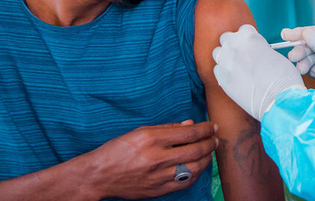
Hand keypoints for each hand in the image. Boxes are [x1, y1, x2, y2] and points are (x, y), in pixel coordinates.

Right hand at [84, 120, 218, 199]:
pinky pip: (185, 182)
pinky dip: (195, 174)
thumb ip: (167, 128)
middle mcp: (157, 158)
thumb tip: (190, 124)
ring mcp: (158, 176)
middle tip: (215, 138)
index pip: (189, 133)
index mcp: (151, 139)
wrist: (100, 175)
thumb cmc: (118, 150)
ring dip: (206, 159)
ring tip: (209, 152)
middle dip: (210, 143)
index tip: (212, 126)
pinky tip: (197, 167)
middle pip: (195, 150)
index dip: (205, 129)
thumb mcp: (139, 132)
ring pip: (194, 168)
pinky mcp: (158, 190)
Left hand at [213, 24, 305, 120]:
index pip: (243, 29)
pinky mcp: (221, 79)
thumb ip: (259, 47)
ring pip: (218, 53)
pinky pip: (217, 70)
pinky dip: (224, 73)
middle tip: (243, 55)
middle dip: (234, 44)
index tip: (252, 46)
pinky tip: (236, 79)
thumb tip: (253, 50)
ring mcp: (226, 62)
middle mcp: (234, 46)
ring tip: (237, 67)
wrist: (279, 100)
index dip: (249, 38)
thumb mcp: (273, 54)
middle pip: (226, 38)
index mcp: (249, 36)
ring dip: (226, 57)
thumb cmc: (283, 78)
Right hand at [283, 25, 314, 119]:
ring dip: (305, 61)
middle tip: (293, 57)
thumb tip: (305, 33)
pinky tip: (311, 73)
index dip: (302, 33)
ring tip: (300, 68)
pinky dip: (311, 71)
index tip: (285, 35)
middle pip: (314, 44)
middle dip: (302, 49)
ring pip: (313, 58)